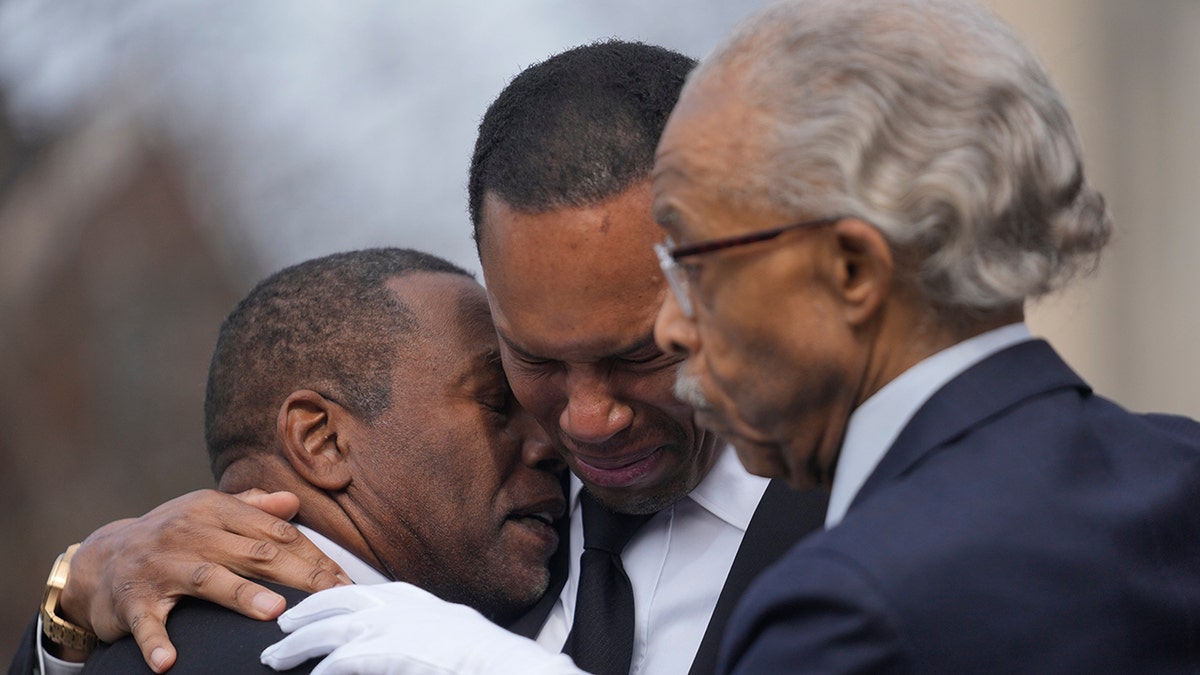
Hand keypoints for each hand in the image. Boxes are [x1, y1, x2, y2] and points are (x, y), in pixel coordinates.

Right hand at [58, 488, 351, 672]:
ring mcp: (160, 566)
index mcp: (213, 509)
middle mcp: (190, 532)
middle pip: (255, 553)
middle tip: (333, 596)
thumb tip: (293, 501)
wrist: (98, 560)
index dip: (313, 557)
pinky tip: (169, 662)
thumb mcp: (207, 513)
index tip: (344, 582)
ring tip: (274, 612)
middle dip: (298, 574)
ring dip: (242, 595)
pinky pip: (147, 623)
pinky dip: (157, 641)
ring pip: (209, 578)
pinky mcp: (132, 600)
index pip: (275, 533)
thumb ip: (252, 508)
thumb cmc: (171, 537)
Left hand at [260, 582, 583, 674]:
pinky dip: (324, 667)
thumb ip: (415, 630)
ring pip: (332, 629)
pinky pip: (345, 658)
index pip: (359, 590)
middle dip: (306, 613)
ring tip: (275, 656)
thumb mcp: (445, 631)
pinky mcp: (391, 653)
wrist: (503, 664)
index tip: (310, 607)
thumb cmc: (479, 656)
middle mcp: (399, 606)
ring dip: (300, 643)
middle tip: (282, 626)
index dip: (330, 598)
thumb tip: (399, 642)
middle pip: (337, 601)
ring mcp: (394, 628)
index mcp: (412, 598)